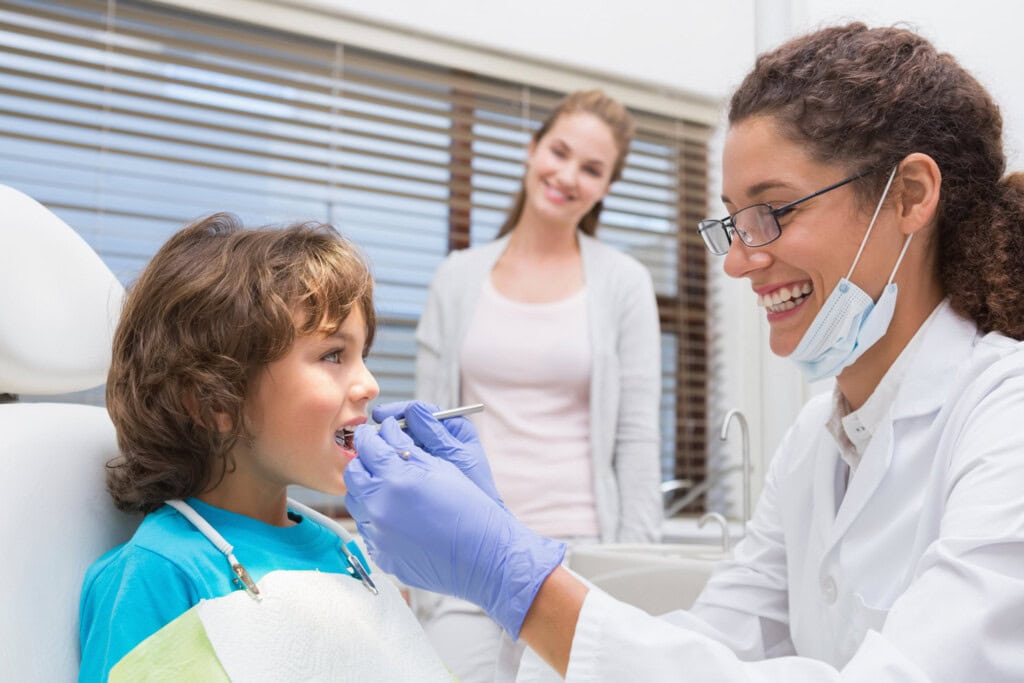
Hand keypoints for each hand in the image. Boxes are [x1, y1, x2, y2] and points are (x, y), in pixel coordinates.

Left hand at [344, 421, 564, 637]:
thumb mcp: (441, 467)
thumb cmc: (470, 508)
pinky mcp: (381, 555)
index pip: (367, 447)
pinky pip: (367, 529)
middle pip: (353, 474)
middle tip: (379, 459)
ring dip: (367, 490)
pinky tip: (398, 515)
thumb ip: (406, 448)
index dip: (370, 436)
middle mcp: (380, 507)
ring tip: (390, 489)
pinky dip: (376, 517)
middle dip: (364, 462)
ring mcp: (378, 535)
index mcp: (395, 479)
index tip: (373, 434)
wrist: (483, 557)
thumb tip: (387, 432)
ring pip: (356, 502)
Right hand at [371, 400, 501, 504]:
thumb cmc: (476, 485)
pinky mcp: (422, 471)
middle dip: (389, 429)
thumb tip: (413, 409)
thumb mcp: (455, 454)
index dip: (399, 412)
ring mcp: (431, 454)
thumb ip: (435, 433)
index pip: (421, 411)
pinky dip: (392, 462)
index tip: (382, 416)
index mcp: (454, 428)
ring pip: (404, 443)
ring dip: (387, 445)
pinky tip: (379, 465)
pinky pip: (404, 461)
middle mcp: (441, 438)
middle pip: (409, 426)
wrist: (478, 521)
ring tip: (370, 449)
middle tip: (370, 433)